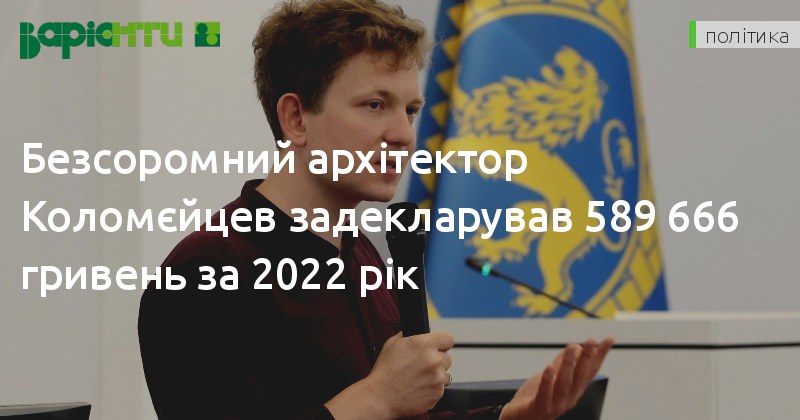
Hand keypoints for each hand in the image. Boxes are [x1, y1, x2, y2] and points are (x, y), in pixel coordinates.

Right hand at [325, 331, 453, 418]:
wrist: (380, 397)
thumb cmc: (385, 371)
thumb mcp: (392, 344)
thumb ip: (409, 336)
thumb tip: (419, 333)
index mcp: (424, 344)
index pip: (448, 339)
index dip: (441, 344)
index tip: (437, 348)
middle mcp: (434, 360)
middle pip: (447, 358)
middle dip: (437, 361)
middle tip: (422, 367)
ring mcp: (437, 378)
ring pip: (445, 374)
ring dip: (436, 376)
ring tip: (418, 379)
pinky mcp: (437, 393)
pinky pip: (440, 389)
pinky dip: (432, 389)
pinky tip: (418, 388)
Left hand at [499, 337, 612, 419]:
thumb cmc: (536, 400)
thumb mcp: (551, 378)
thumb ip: (561, 364)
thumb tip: (576, 347)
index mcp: (574, 391)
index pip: (590, 371)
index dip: (600, 356)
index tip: (609, 339)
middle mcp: (568, 399)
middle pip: (580, 377)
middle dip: (587, 357)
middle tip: (591, 340)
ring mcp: (555, 405)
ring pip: (564, 384)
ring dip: (569, 365)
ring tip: (573, 348)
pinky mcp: (539, 408)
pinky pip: (544, 394)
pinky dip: (548, 381)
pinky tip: (549, 367)